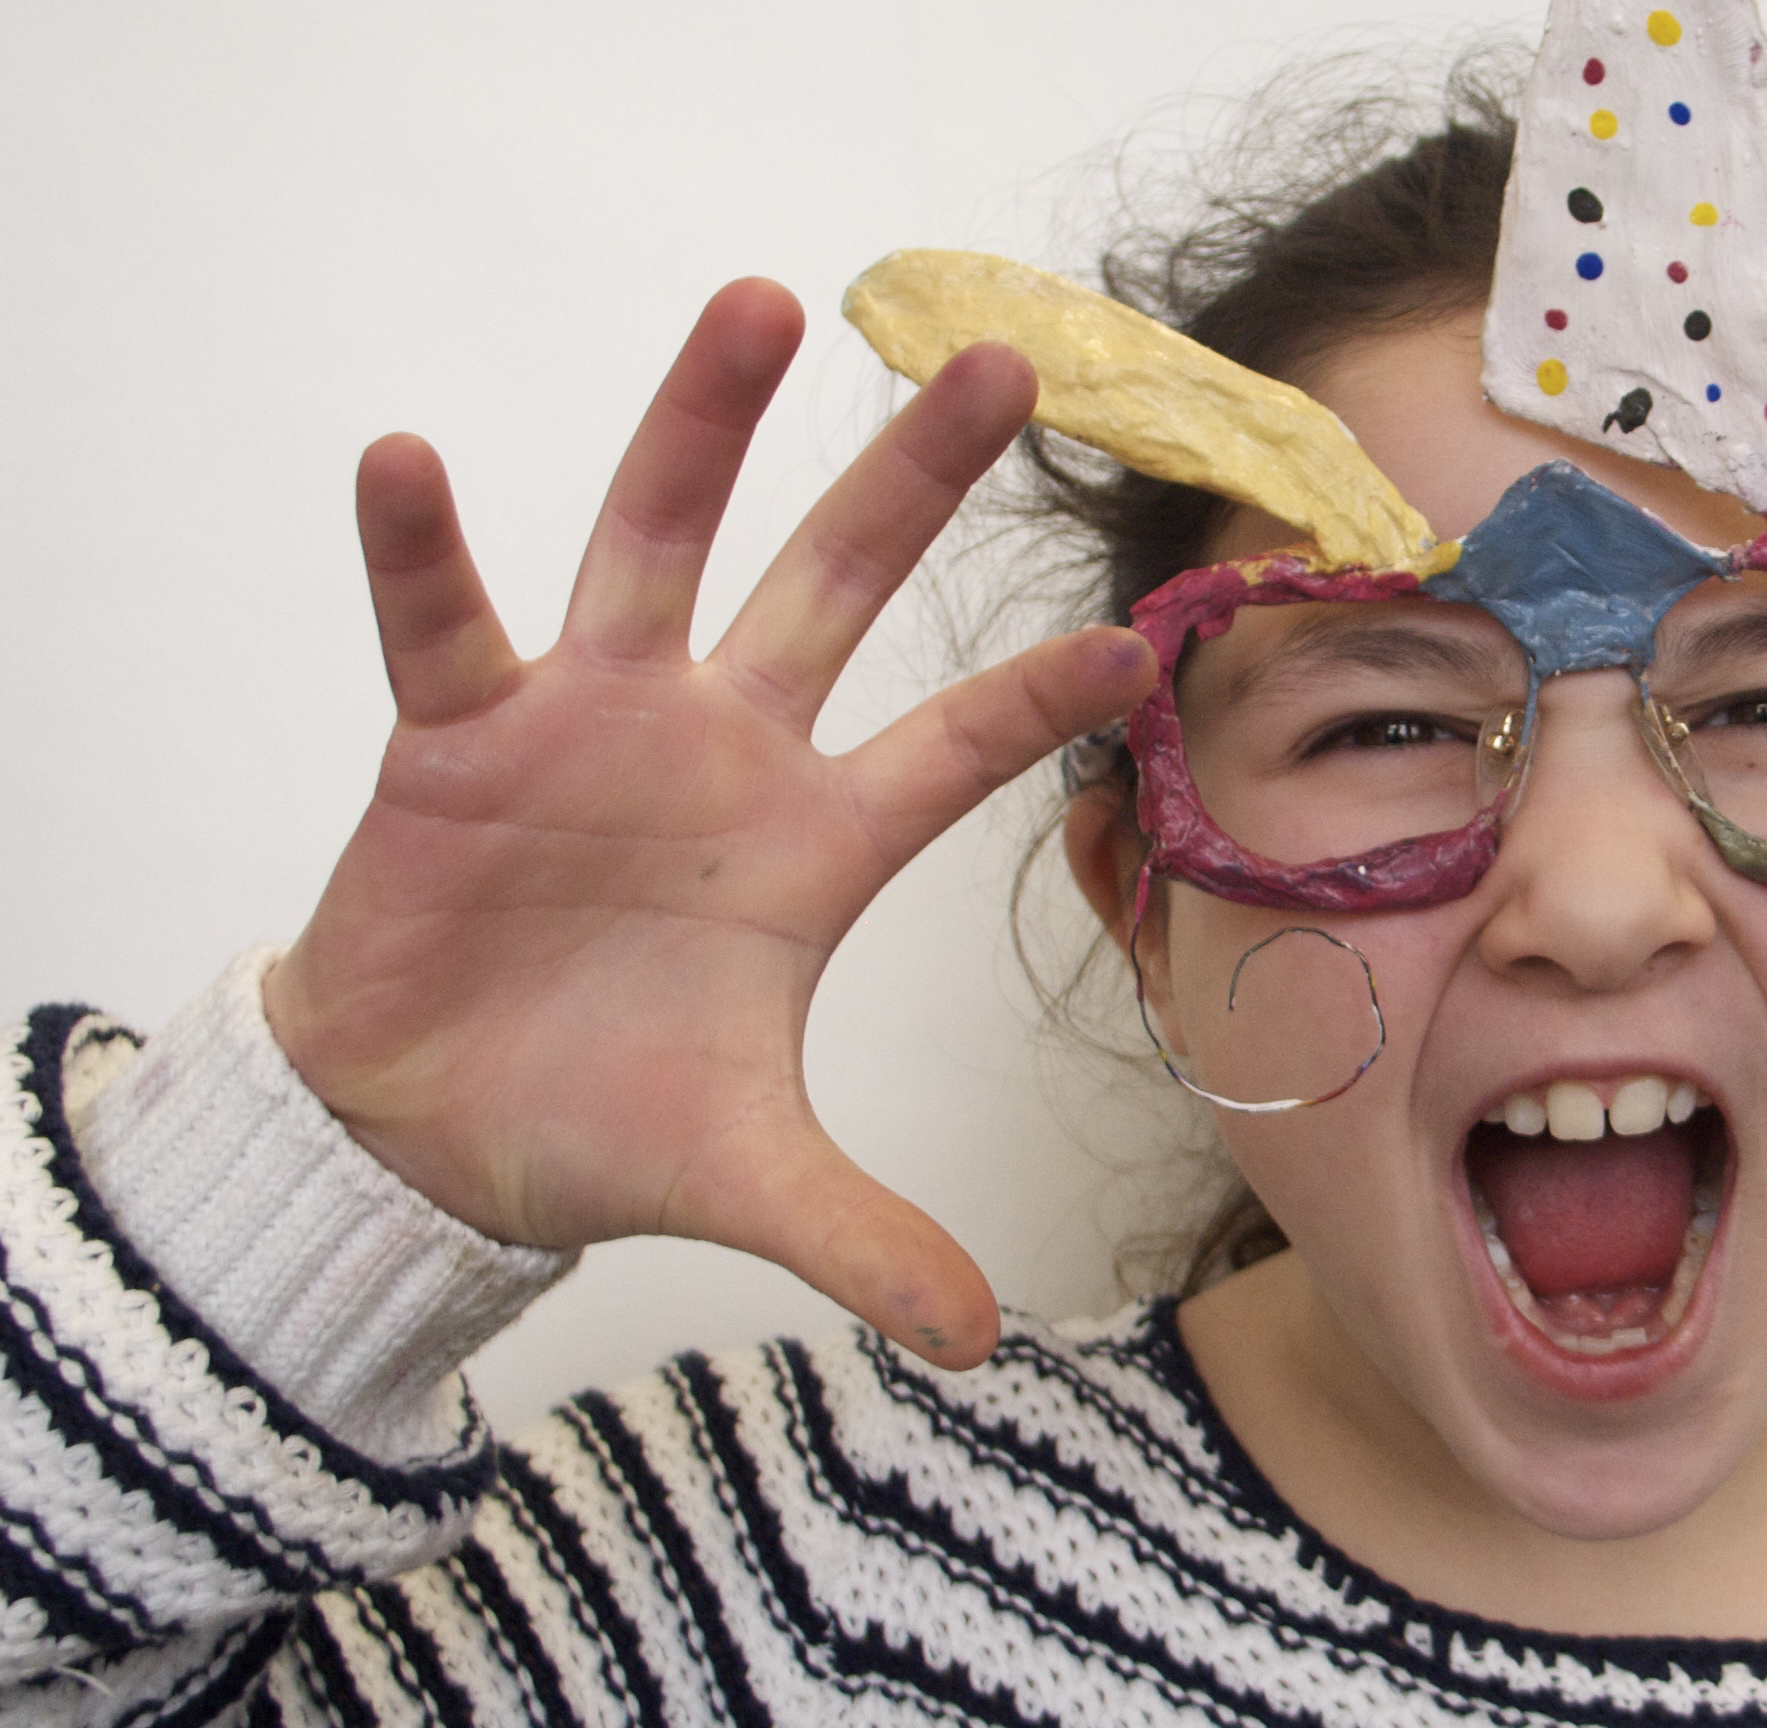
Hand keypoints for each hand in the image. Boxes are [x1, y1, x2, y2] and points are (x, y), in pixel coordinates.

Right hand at [261, 279, 1152, 1369]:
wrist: (428, 1134)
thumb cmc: (596, 1122)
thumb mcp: (746, 1181)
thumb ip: (861, 1237)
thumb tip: (979, 1343)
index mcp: (810, 850)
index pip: (952, 754)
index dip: (1038, 700)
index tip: (1145, 640)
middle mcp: (719, 754)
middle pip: (835, 588)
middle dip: (912, 481)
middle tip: (1007, 361)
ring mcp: (591, 727)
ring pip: (656, 544)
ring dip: (700, 429)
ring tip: (760, 302)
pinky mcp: (458, 737)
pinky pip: (444, 623)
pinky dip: (424, 551)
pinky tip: (405, 458)